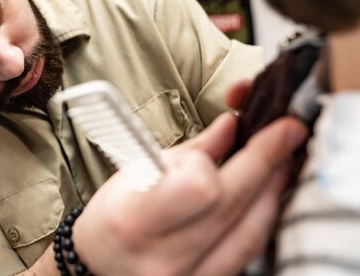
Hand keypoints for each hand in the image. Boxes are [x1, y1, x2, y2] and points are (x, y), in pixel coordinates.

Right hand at [73, 111, 306, 275]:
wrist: (100, 265)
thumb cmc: (111, 216)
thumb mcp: (136, 171)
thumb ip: (191, 151)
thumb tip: (231, 126)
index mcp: (133, 220)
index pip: (198, 187)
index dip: (212, 158)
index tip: (226, 132)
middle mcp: (162, 258)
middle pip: (232, 205)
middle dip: (265, 161)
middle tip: (286, 132)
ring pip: (250, 232)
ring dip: (271, 190)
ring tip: (280, 161)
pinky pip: (248, 252)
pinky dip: (260, 219)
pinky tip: (265, 195)